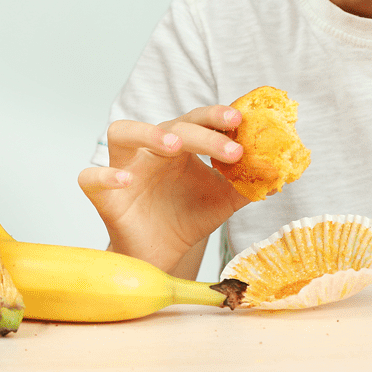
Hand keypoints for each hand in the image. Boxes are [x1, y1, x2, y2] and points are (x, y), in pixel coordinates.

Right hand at [78, 105, 249, 274]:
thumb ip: (248, 184)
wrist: (162, 255)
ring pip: (122, 131)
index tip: (244, 121)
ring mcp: (125, 166)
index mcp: (182, 144)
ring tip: (174, 144)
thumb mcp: (224, 201)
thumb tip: (279, 171)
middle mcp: (152, 148)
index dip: (219, 117)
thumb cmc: (189, 217)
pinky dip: (106, 175)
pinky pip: (92, 177)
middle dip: (203, 132)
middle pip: (172, 124)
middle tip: (230, 148)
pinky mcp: (102, 194)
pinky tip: (126, 181)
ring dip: (149, 133)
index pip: (200, 119)